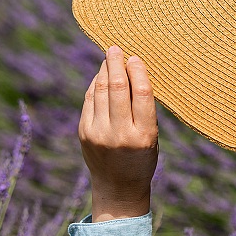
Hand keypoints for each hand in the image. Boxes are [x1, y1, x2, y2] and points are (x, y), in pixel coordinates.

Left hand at [78, 45, 158, 221]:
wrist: (118, 187)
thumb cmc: (141, 157)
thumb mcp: (151, 137)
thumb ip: (142, 109)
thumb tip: (130, 70)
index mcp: (144, 135)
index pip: (142, 94)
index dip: (138, 71)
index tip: (135, 57)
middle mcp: (120, 134)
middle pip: (118, 88)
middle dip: (116, 64)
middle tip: (116, 48)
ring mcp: (98, 134)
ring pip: (101, 91)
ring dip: (104, 70)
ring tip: (109, 57)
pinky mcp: (84, 132)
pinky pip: (90, 100)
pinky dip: (95, 85)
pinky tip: (101, 76)